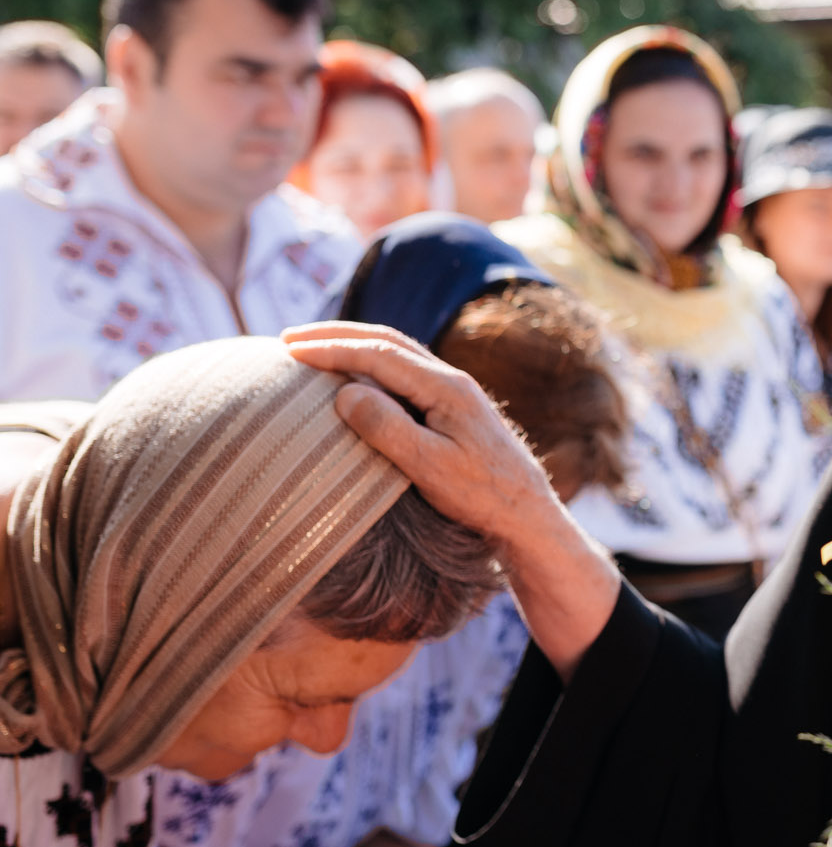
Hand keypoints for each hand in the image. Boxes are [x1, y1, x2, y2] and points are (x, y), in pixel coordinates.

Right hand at [282, 323, 559, 544]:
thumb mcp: (429, 466)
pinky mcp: (454, 408)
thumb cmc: (481, 495)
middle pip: (387, 342)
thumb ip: (387, 428)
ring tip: (313, 349)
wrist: (528, 511)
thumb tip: (345, 391)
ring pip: (397, 354)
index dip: (331, 347)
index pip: (378, 354)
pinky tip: (355, 377)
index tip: (290, 348)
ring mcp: (454, 392)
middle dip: (336, 335)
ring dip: (354, 346)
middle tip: (289, 338)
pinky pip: (405, 373)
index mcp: (446, 387)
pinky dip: (372, 365)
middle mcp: (452, 380)